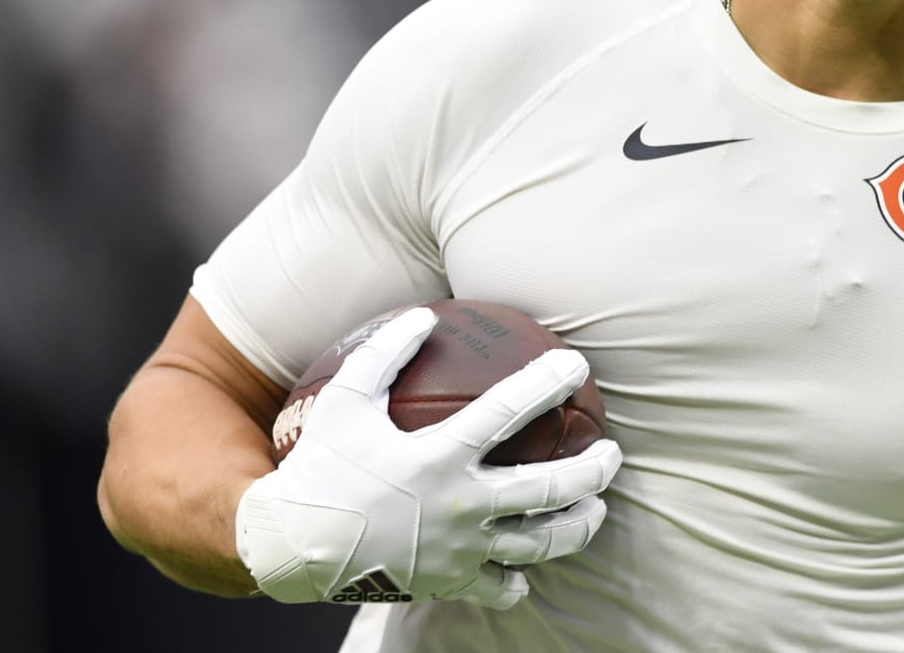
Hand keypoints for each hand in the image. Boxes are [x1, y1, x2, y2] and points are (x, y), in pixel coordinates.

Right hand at [235, 307, 621, 606]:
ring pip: (540, 543)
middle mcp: (461, 505)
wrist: (291, 547)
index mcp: (440, 456)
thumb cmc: (319, 467)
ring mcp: (459, 549)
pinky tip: (527, 572)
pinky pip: (499, 587)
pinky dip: (518, 581)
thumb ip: (384, 355)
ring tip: (596, 511)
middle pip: (550, 489)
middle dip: (593, 469)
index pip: (510, 411)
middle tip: (612, 453)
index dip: (548, 382)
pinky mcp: (449, 582)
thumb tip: (422, 316)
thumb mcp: (346, 401)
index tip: (577, 366)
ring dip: (578, 526)